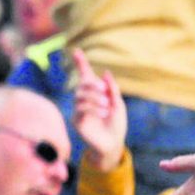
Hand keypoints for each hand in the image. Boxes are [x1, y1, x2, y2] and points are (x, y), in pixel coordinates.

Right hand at [69, 52, 129, 173]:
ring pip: (79, 96)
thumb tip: (106, 73)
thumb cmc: (116, 124)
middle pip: (81, 85)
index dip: (81, 63)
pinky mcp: (77, 121)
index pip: (85, 76)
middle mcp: (84, 100)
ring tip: (107, 106)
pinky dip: (93, 108)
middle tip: (105, 91)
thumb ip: (112, 90)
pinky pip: (80, 109)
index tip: (76, 50)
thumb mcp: (118, 105)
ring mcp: (78, 110)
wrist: (113, 143)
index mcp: (95, 94)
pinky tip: (104, 113)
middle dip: (92, 85)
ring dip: (95, 98)